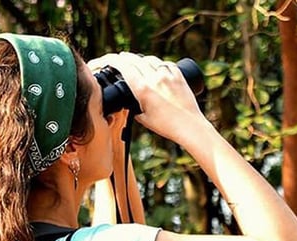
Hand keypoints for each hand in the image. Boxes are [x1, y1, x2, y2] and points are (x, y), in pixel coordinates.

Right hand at [87, 53, 205, 142]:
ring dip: (139, 60)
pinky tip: (154, 68)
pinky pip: (164, 64)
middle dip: (122, 58)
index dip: (110, 60)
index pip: (122, 65)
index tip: (105, 61)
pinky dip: (156, 64)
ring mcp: (168, 75)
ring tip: (135, 63)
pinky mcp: (179, 76)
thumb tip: (127, 101)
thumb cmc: (167, 126)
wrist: (190, 127)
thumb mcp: (143, 118)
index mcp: (143, 88)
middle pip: (134, 59)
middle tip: (117, 61)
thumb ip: (132, 106)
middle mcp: (155, 78)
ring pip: (149, 59)